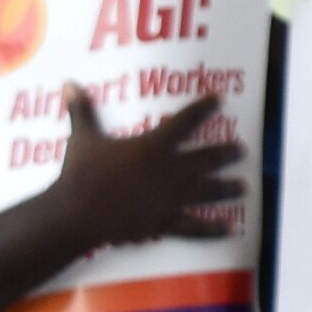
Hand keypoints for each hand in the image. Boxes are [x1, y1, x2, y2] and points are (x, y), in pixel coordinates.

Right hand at [44, 84, 247, 252]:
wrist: (76, 213)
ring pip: (208, 191)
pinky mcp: (165, 222)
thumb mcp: (82, 139)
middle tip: (242, 150)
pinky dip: (213, 228)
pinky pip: (194, 226)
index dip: (203, 108)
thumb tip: (68, 83)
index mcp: (154, 146)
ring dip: (228, 189)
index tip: (219, 100)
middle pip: (208, 158)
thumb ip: (81, 111)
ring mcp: (172, 198)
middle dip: (227, 153)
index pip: (185, 121)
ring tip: (243, 187)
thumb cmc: (80, 174)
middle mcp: (171, 170)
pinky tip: (229, 228)